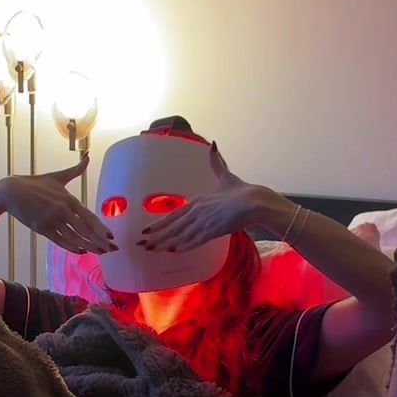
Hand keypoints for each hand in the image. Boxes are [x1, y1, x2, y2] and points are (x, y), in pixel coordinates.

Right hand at [0, 157, 115, 253]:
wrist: (11, 191)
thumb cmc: (35, 183)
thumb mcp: (57, 176)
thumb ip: (75, 170)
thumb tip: (88, 157)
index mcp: (68, 199)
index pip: (89, 217)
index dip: (101, 228)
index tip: (111, 237)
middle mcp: (62, 210)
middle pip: (85, 230)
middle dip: (99, 241)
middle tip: (110, 250)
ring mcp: (52, 221)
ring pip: (74, 238)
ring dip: (88, 246)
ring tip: (99, 252)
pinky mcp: (42, 229)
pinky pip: (60, 241)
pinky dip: (71, 247)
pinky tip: (81, 251)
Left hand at [140, 145, 257, 251]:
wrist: (254, 202)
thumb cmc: (242, 190)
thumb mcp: (226, 176)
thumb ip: (217, 163)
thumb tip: (213, 145)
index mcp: (198, 201)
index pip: (174, 214)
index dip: (159, 223)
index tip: (146, 229)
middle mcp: (197, 212)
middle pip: (173, 227)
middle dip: (157, 236)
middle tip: (142, 244)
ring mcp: (204, 222)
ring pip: (181, 235)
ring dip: (166, 243)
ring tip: (153, 250)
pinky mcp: (213, 231)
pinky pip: (195, 241)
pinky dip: (184, 246)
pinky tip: (173, 251)